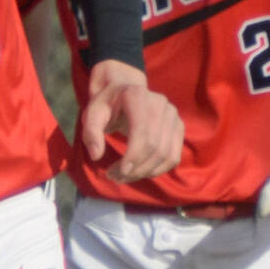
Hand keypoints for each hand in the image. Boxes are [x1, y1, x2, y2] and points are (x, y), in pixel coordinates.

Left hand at [80, 60, 184, 181]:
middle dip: (136, 169)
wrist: (125, 91)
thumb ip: (91, 132)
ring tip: (123, 177)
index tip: (117, 173)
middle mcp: (160, 104)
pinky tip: (139, 173)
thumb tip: (96, 156)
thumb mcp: (91, 113)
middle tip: (114, 177)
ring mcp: (173, 116)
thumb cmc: (106, 105)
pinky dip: (157, 170)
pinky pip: (173, 157)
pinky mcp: (178, 127)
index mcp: (137, 97)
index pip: (142, 132)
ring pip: (166, 155)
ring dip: (145, 173)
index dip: (133, 156)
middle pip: (155, 147)